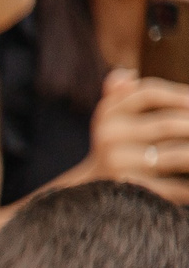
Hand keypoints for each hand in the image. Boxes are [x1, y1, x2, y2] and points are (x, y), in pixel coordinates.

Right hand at [86, 69, 188, 199]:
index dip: (178, 94)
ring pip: (176, 155)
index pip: (148, 93)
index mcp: (108, 115)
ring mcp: (118, 163)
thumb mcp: (111, 119)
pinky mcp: (130, 188)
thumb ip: (119, 95)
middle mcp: (109, 137)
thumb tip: (126, 75)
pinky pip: (173, 186)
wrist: (88, 192)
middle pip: (168, 124)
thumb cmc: (113, 148)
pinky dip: (188, 187)